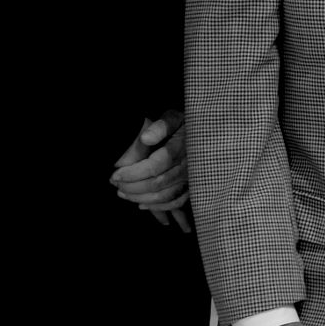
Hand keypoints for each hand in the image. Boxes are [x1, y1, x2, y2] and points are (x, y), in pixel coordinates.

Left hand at [112, 111, 192, 231]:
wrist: (209, 134)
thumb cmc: (185, 125)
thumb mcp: (174, 118)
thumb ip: (161, 126)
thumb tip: (145, 138)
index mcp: (181, 148)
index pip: (154, 166)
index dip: (132, 173)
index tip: (115, 175)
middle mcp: (188, 167)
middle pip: (157, 183)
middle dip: (132, 187)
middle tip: (115, 185)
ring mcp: (192, 179)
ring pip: (165, 196)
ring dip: (141, 198)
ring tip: (123, 194)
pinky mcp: (193, 188)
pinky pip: (176, 202)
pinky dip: (158, 207)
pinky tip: (142, 205)